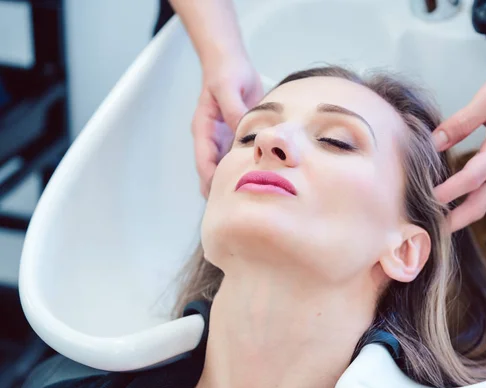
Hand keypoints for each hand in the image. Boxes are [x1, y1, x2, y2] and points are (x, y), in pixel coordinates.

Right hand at [192, 56, 262, 196]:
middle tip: (239, 209)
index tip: (223, 198)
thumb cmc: (226, 72)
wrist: (231, 62)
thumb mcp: (228, 88)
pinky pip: (240, 158)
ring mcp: (223, 139)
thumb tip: (241, 132)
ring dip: (235, 182)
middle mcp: (211, 139)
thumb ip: (233, 110)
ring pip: (226, 169)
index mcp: (204, 130)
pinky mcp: (236, 137)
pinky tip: (263, 180)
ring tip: (252, 202)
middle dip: (222, 190)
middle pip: (212, 172)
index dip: (212, 181)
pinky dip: (247, 169)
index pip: (204, 162)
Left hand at [432, 65, 485, 231]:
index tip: (428, 199)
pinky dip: (466, 202)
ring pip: (483, 200)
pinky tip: (447, 205)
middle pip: (481, 202)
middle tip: (430, 230)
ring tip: (435, 224)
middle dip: (456, 220)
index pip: (473, 176)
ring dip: (460, 215)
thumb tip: (433, 141)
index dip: (450, 190)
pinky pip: (484, 191)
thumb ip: (460, 121)